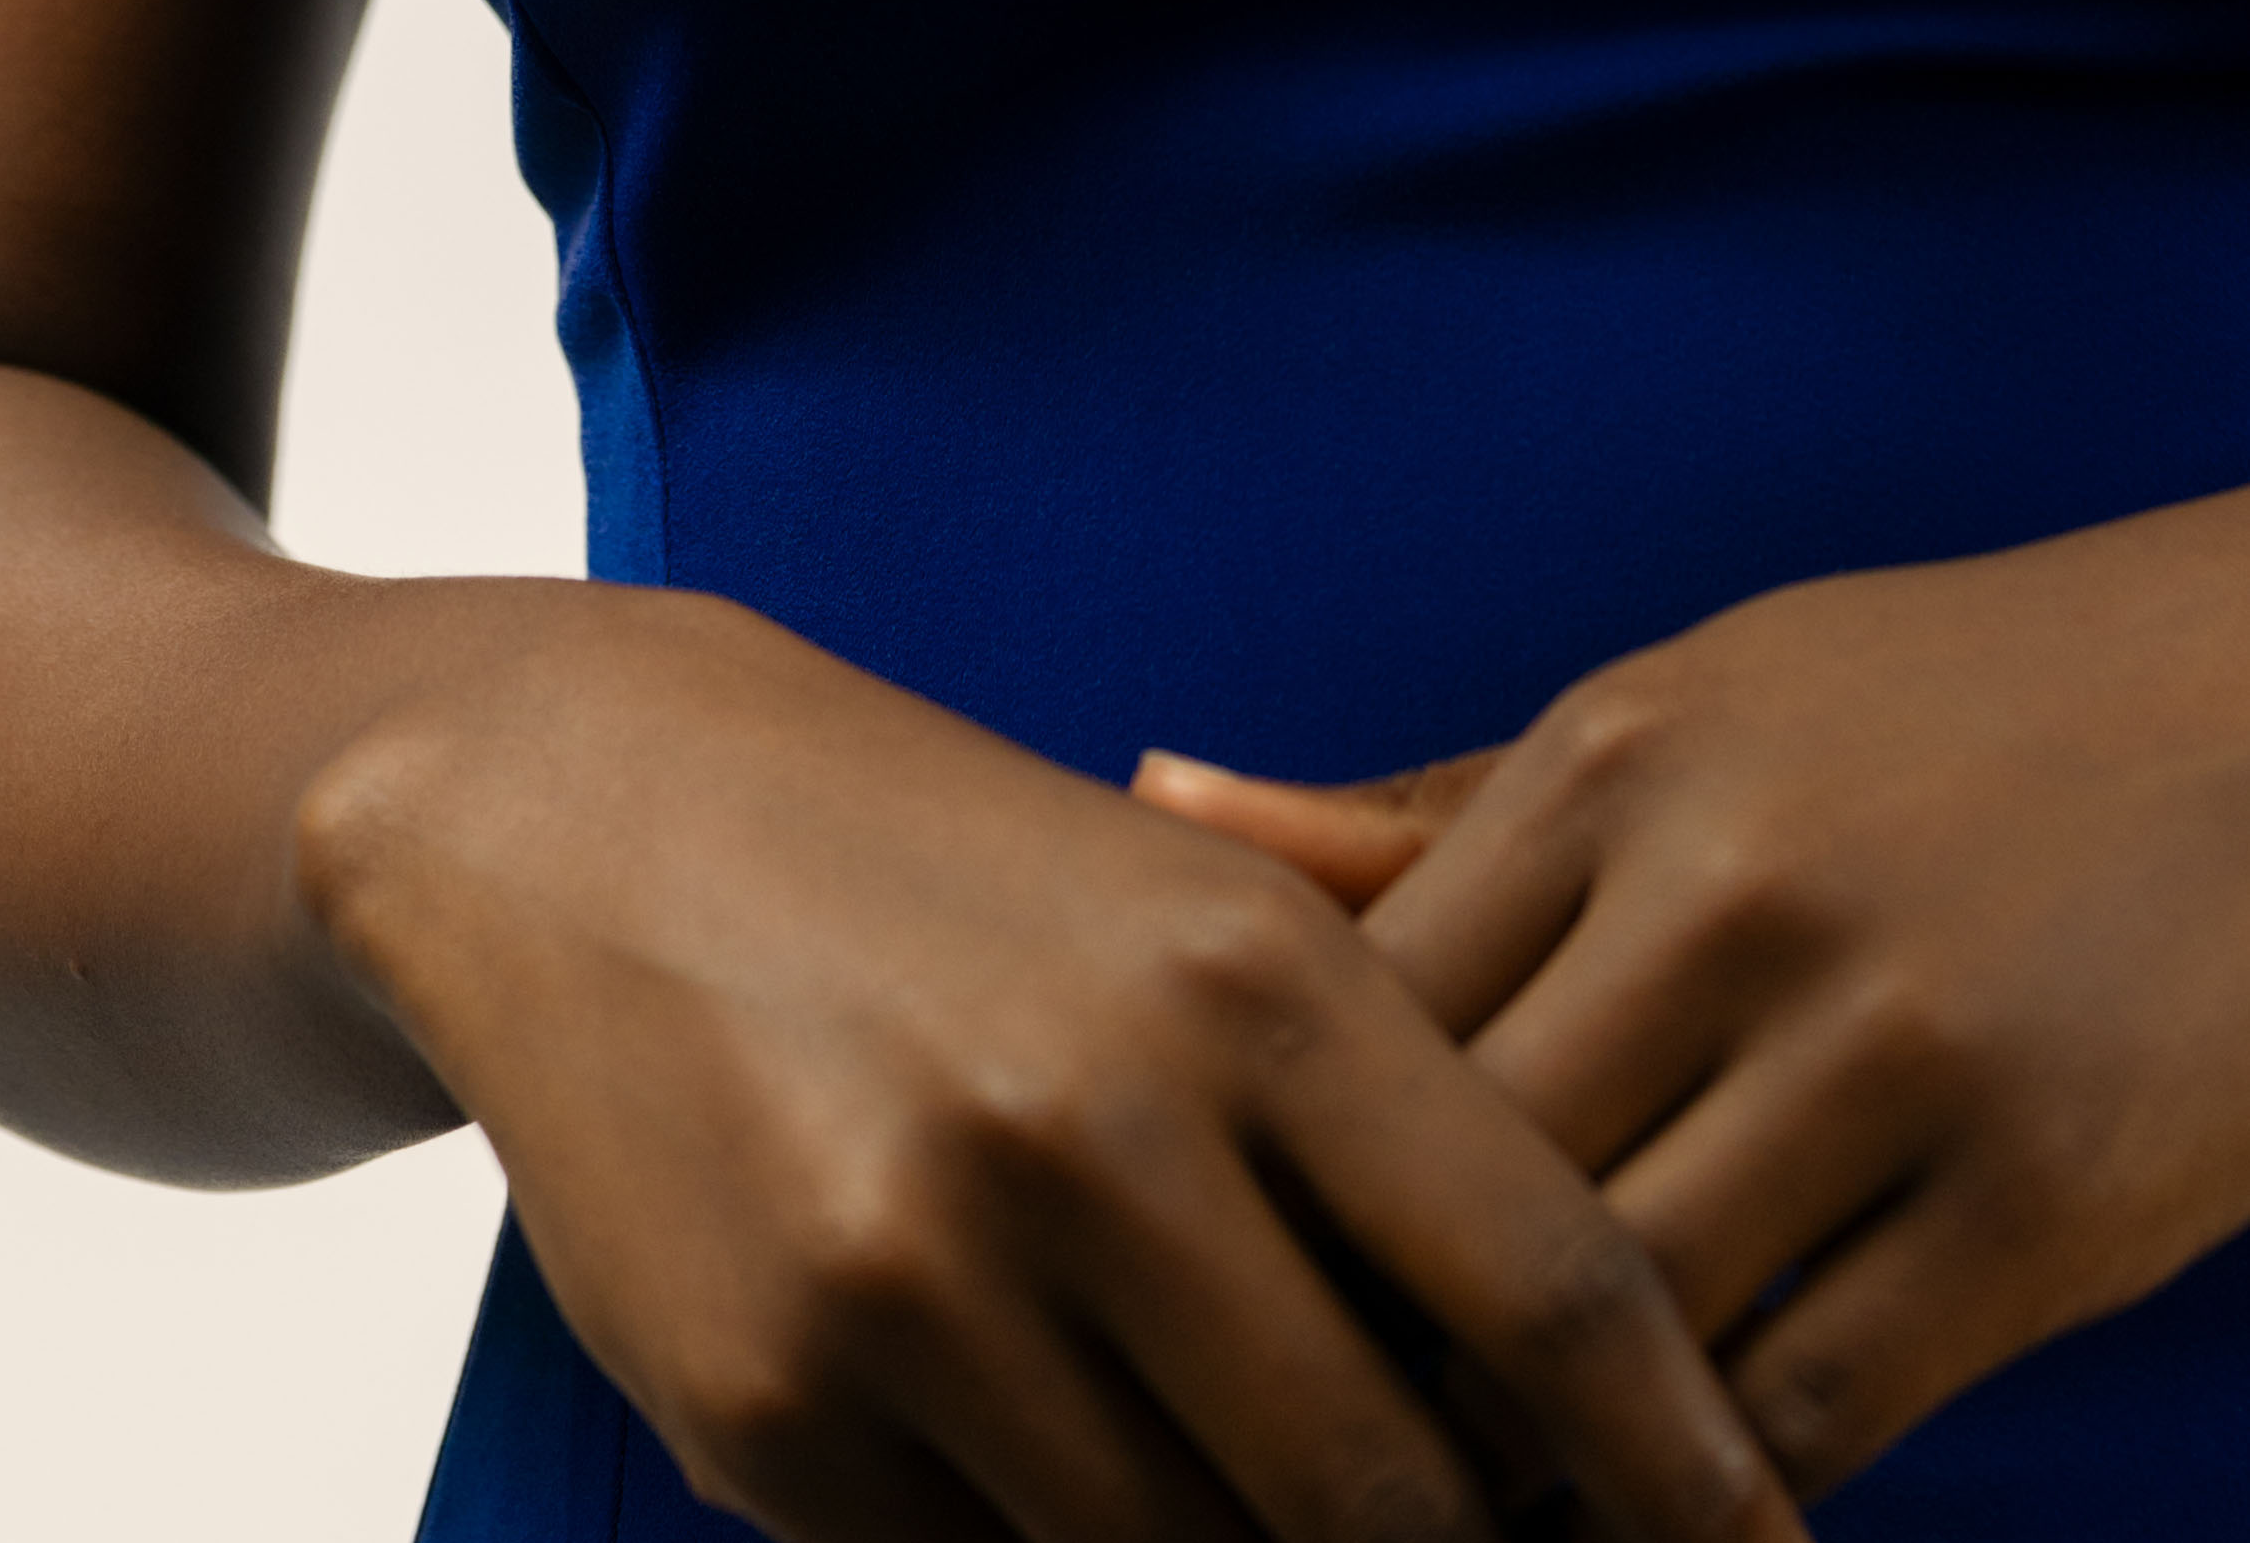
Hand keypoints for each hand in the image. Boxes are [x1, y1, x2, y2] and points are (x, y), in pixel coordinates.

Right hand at [299, 585, 1803, 1542]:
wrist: (594, 808)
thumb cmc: (959, 876)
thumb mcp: (1201, 919)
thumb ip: (1396, 1123)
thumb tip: (1599, 1414)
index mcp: (1250, 978)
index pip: (1550, 1287)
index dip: (1685, 1467)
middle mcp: (1101, 1122)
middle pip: (1392, 1495)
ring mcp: (924, 1274)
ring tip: (1290, 1515)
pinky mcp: (775, 1403)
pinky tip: (1078, 1480)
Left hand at [1143, 495, 2249, 1510]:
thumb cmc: (1925, 718)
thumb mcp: (1673, 718)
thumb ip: (1425, 813)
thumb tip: (1156, 802)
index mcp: (1610, 760)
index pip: (1354, 1015)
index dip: (1275, 1184)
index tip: (1225, 1295)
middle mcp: (1729, 886)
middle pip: (1458, 1179)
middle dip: (1369, 1343)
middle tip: (1305, 1453)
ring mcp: (1887, 1041)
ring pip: (1615, 1322)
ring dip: (1525, 1453)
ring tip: (1459, 1518)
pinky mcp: (2033, 1196)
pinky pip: (1811, 1404)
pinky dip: (1707, 1501)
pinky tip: (1660, 1524)